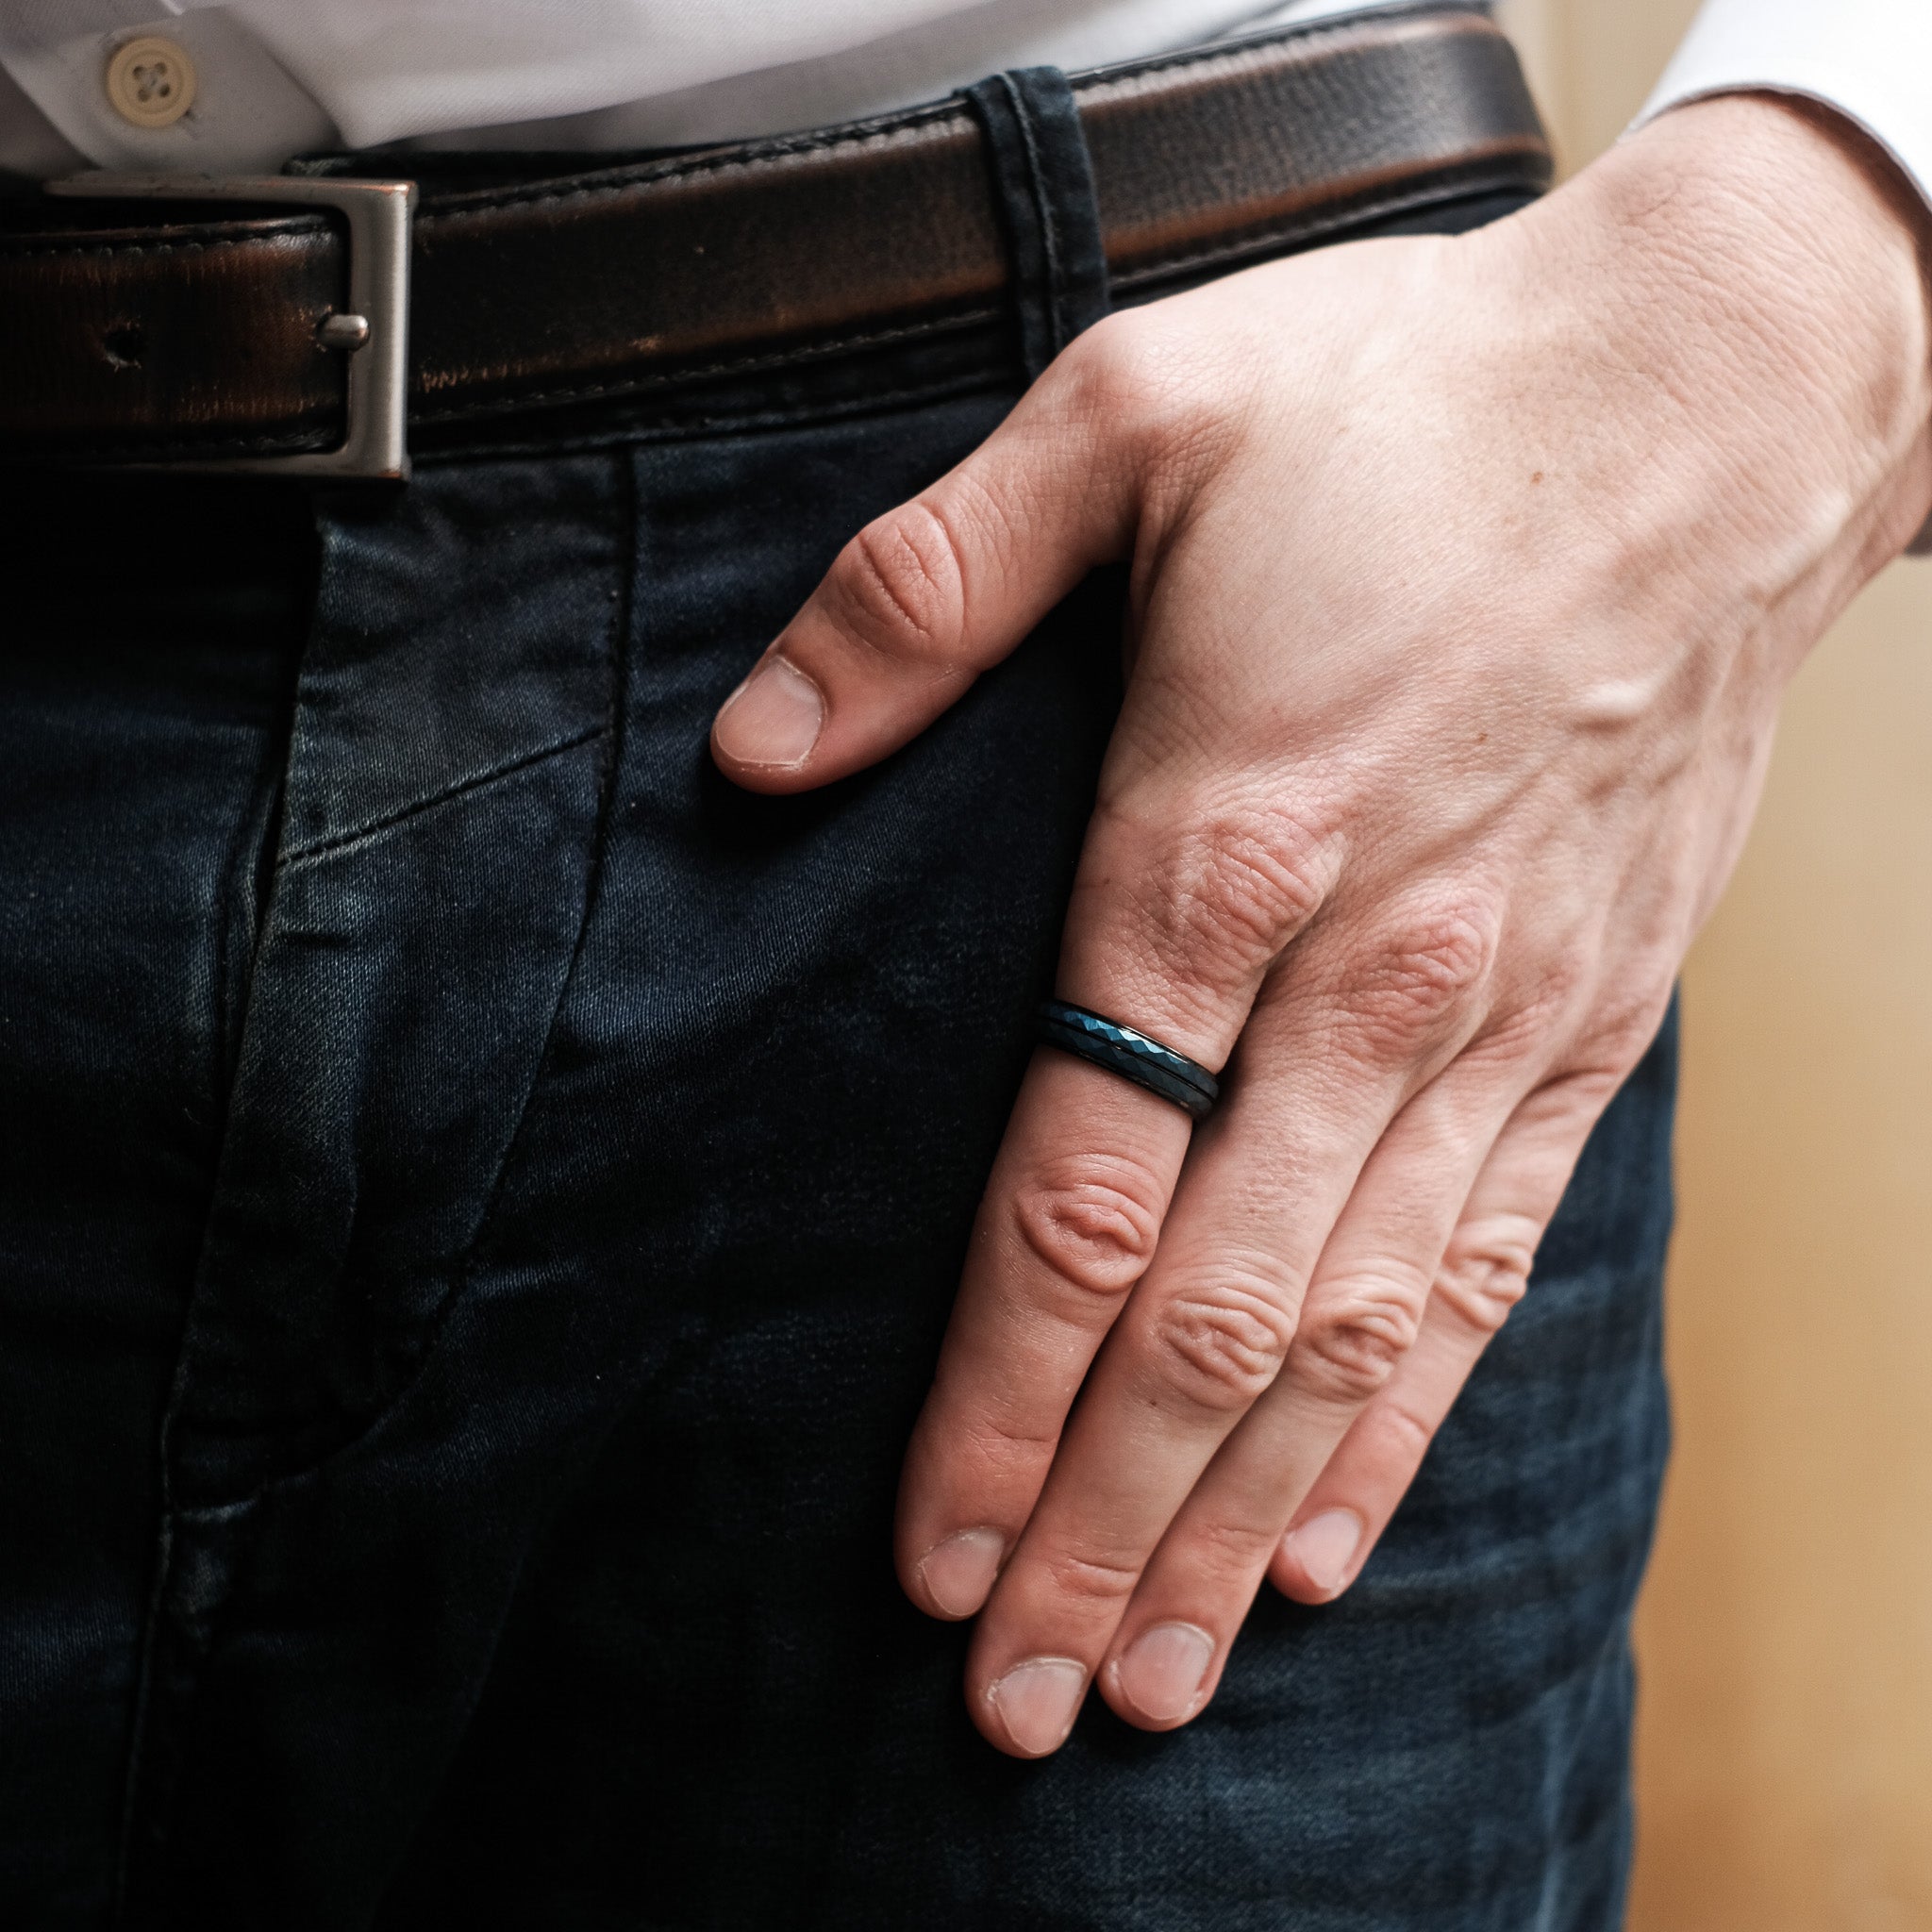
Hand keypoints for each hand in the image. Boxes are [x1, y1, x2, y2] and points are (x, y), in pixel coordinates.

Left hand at [711, 95, 1931, 1755]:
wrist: (1713, 398)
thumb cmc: (1419, 405)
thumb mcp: (1135, 414)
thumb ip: (930, 584)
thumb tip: (763, 739)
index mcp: (1222, 836)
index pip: (1076, 1188)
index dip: (993, 1393)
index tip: (928, 1544)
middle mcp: (1363, 972)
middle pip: (1204, 1314)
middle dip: (1094, 1522)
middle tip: (1008, 1699)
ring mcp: (1490, 1017)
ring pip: (1346, 1333)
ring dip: (1231, 1521)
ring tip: (1145, 1677)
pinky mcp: (1582, 1025)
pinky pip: (1488, 1266)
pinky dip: (1400, 1421)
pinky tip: (1328, 1540)